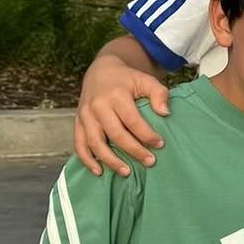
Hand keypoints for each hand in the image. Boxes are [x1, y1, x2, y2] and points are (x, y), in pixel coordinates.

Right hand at [75, 55, 167, 174]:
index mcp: (116, 95)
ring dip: (110, 160)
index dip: (146, 134)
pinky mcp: (78, 122)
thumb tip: (165, 113)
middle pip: (115, 134)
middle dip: (133, 150)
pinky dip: (87, 159)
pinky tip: (99, 171)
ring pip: (95, 142)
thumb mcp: (145, 80)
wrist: (100, 71)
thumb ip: (158, 93)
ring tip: (126, 172)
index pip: (132, 120)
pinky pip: (79, 144)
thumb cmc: (127, 79)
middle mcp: (98, 106)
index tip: (159, 144)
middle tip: (149, 162)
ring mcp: (85, 115)